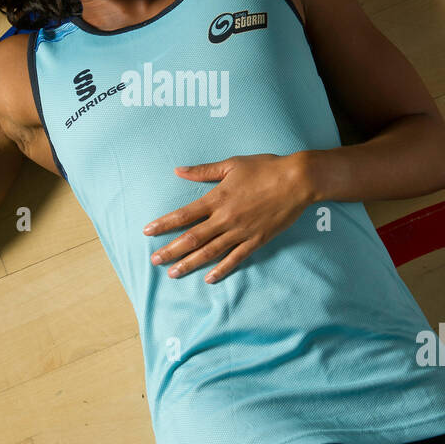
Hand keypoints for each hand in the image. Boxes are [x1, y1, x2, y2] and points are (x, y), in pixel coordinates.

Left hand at [142, 153, 314, 283]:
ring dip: (189, 264)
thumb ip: (203, 171)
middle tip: (154, 260)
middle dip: (170, 251)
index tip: (147, 231)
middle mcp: (225, 218)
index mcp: (217, 198)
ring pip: (209, 252)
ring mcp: (241, 231)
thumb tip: (178, 170)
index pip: (183, 215)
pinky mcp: (256, 240)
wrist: (297, 180)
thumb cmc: (264, 168)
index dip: (164, 224)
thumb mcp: (231, 165)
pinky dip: (221, 270)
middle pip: (192, 238)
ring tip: (173, 273)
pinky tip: (209, 279)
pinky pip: (236, 258)